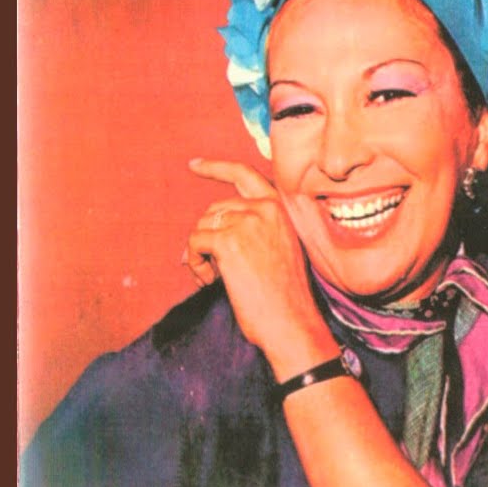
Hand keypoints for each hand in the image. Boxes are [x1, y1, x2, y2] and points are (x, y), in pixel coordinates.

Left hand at [184, 158, 337, 379]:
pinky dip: (195, 263)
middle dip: (206, 237)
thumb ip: (253, 228)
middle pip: (214, 210)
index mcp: (280, 208)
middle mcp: (265, 208)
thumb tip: (205, 231)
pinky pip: (194, 243)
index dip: (216, 167)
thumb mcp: (279, 248)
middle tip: (208, 267)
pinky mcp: (229, 240)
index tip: (194, 164)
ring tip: (213, 278)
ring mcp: (247, 221)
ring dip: (200, 254)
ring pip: (201, 226)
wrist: (292, 322)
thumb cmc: (286, 295)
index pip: (244, 174)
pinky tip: (211, 281)